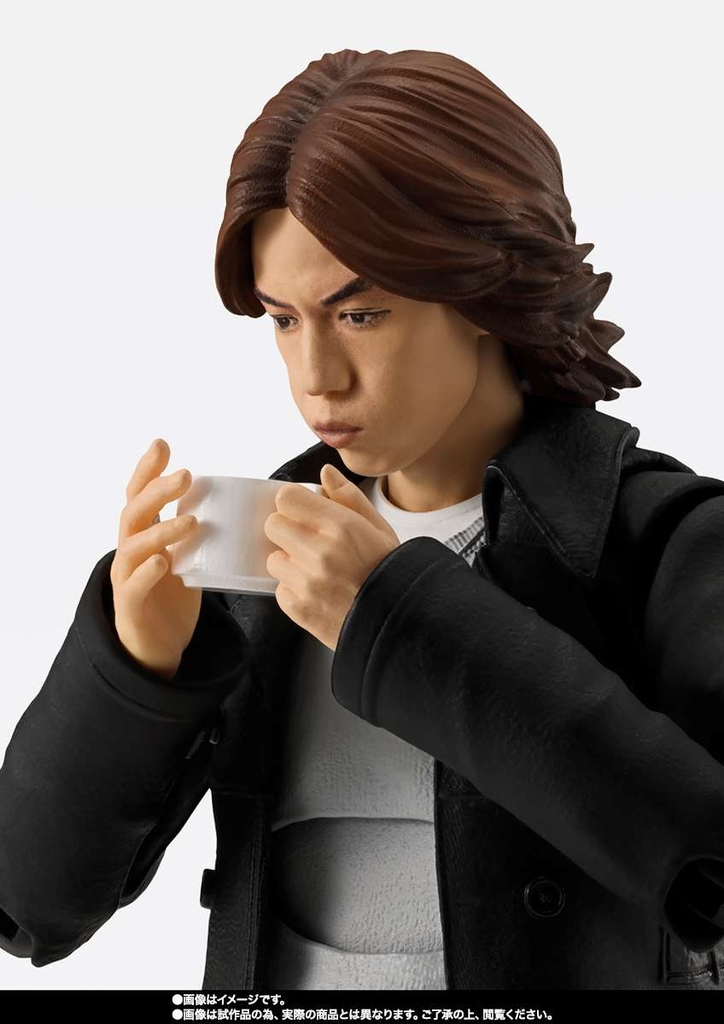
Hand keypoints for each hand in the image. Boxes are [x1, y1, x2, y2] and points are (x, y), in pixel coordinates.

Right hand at [110, 439, 200, 678]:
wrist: (158, 647)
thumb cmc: (174, 596)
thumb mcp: (190, 556)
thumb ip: (201, 530)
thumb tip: (242, 503)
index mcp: (143, 534)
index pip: (139, 495)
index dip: (147, 469)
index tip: (163, 444)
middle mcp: (129, 550)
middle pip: (133, 512)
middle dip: (157, 490)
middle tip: (186, 474)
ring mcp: (126, 577)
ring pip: (133, 546)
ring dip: (161, 530)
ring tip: (192, 521)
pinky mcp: (131, 606)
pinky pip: (133, 586)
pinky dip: (147, 573)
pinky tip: (163, 563)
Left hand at [263, 464, 399, 650]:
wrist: (400, 622)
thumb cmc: (392, 573)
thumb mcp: (379, 528)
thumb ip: (348, 497)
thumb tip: (325, 473)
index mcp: (341, 526)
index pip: (286, 498)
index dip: (293, 503)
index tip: (304, 512)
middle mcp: (320, 552)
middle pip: (273, 524)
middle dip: (288, 530)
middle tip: (311, 542)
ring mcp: (307, 582)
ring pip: (273, 558)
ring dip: (290, 562)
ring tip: (318, 570)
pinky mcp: (299, 608)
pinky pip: (280, 589)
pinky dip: (294, 590)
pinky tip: (319, 591)